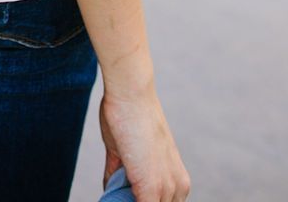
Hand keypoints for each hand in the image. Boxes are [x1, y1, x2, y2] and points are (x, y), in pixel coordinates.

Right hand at [99, 84, 190, 201]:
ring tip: (113, 194)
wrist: (132, 95)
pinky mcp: (151, 189)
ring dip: (126, 200)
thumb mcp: (125, 152)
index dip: (137, 198)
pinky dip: (120, 201)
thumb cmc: (127, 115)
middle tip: (116, 193)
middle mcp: (177, 188)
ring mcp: (166, 190)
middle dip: (132, 199)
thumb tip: (109, 188)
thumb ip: (119, 173)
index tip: (123, 194)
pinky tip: (110, 196)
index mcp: (177, 180)